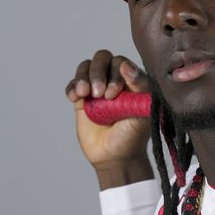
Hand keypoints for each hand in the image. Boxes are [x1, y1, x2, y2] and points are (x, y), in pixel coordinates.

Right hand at [65, 50, 152, 187]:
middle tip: (99, 94)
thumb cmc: (134, 134)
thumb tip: (126, 65)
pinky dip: (72, 87)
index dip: (115, 74)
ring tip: (84, 95)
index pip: (121, 62)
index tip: (113, 95)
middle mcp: (116, 80)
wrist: (116, 156)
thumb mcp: (142, 111)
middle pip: (102, 58)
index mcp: (134, 80)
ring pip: (86, 66)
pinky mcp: (83, 99)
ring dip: (83, 77)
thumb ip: (139, 86)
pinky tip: (75, 99)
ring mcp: (98, 88)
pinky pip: (73, 84)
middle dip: (97, 72)